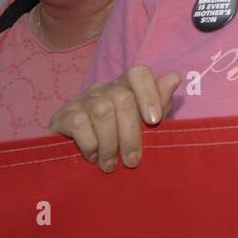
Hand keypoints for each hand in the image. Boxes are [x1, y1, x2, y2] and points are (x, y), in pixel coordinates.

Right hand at [49, 66, 180, 170]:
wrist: (73, 156)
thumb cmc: (117, 139)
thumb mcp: (143, 125)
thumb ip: (160, 104)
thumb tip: (175, 78)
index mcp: (125, 87)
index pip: (138, 73)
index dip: (149, 93)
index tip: (155, 121)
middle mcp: (103, 89)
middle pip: (123, 98)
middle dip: (131, 134)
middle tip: (132, 161)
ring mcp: (81, 100)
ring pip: (102, 111)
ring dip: (110, 143)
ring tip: (111, 165)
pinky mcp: (62, 115)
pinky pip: (79, 123)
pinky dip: (90, 144)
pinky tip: (92, 157)